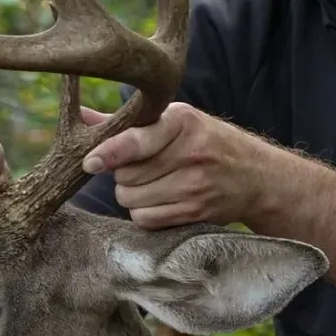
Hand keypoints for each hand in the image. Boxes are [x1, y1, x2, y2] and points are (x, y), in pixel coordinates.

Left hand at [83, 102, 265, 228]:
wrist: (256, 175)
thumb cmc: (205, 141)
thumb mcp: (174, 121)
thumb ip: (126, 122)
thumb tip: (80, 115)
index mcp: (182, 122)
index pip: (138, 140)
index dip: (109, 153)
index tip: (90, 163)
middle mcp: (190, 153)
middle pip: (126, 175)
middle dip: (122, 174)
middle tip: (139, 168)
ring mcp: (195, 186)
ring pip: (132, 200)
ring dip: (131, 195)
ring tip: (150, 183)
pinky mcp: (195, 212)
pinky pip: (146, 220)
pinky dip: (143, 213)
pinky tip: (158, 201)